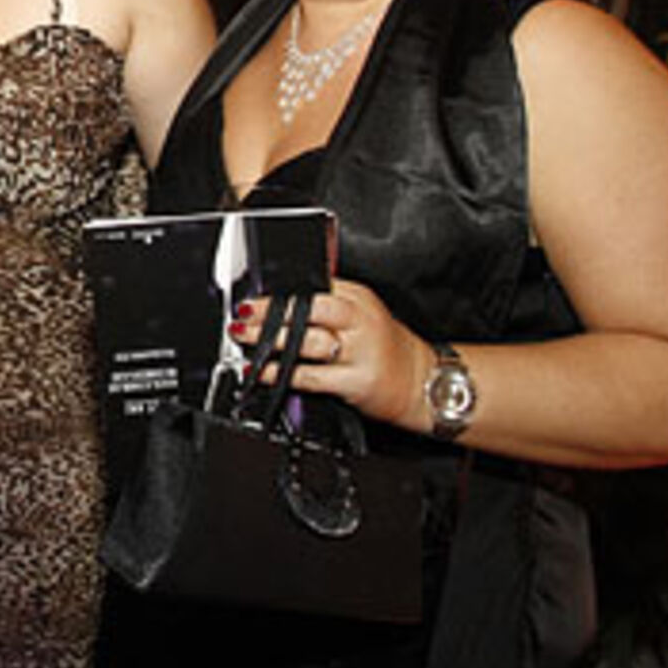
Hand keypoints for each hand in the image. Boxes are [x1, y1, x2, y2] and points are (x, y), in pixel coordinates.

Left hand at [229, 280, 435, 427]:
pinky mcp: (357, 381)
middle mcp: (360, 321)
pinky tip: (260, 371)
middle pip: (308, 307)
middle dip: (270, 309)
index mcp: (358, 297)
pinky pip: (310, 376)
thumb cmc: (386, 348)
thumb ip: (327, 305)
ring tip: (242, 337)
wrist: (426, 384)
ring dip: (268, 339)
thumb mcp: (362, 315)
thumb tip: (279, 302)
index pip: (313, 284)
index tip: (251, 293)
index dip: (278, 288)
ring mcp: (360, 351)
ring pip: (307, 340)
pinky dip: (279, 374)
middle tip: (241, 311)